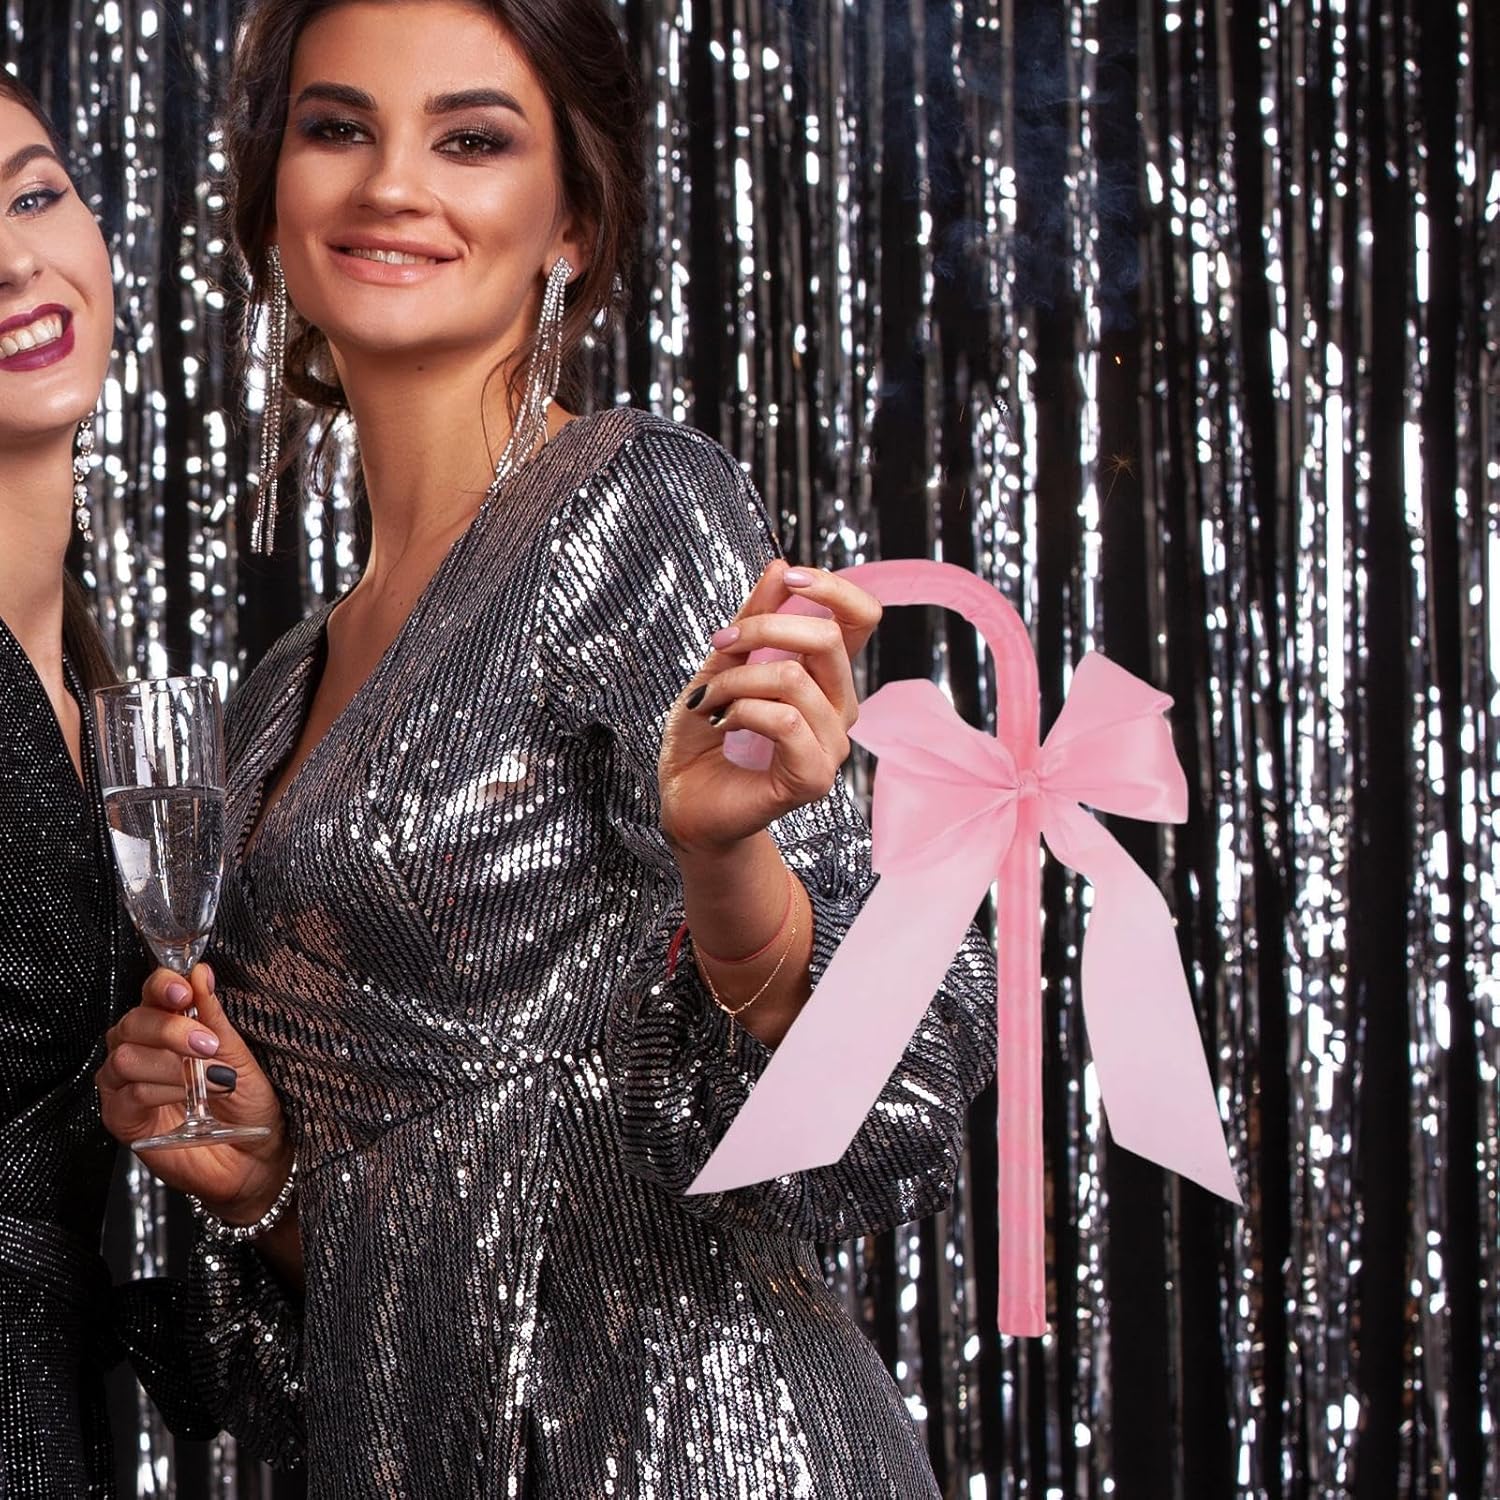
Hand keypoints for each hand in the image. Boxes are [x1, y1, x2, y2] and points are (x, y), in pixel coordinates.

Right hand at [97, 964, 292, 1222]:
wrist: (256, 1158)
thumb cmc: (249, 1104)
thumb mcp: (239, 1054)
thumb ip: (214, 1017)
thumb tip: (201, 972)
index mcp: (168, 1027)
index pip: (152, 993)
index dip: (162, 985)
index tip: (184, 989)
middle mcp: (141, 1050)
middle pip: (132, 1022)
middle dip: (171, 1028)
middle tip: (207, 1044)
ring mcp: (126, 1085)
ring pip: (126, 1057)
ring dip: (171, 1065)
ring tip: (210, 1079)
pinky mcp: (122, 1119)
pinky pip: (129, 1093)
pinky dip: (163, 1091)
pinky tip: (189, 1098)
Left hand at [659, 561, 880, 851]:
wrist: (686, 798)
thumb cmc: (706, 734)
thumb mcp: (723, 663)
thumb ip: (753, 619)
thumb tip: (780, 567)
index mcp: (826, 676)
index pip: (861, 619)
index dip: (834, 589)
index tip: (789, 579)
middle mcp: (839, 707)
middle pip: (827, 639)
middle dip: (763, 629)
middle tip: (720, 643)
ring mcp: (832, 744)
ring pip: (793, 680)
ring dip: (734, 681)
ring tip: (709, 700)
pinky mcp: (815, 776)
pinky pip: (785, 720)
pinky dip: (742, 711)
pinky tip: (723, 723)